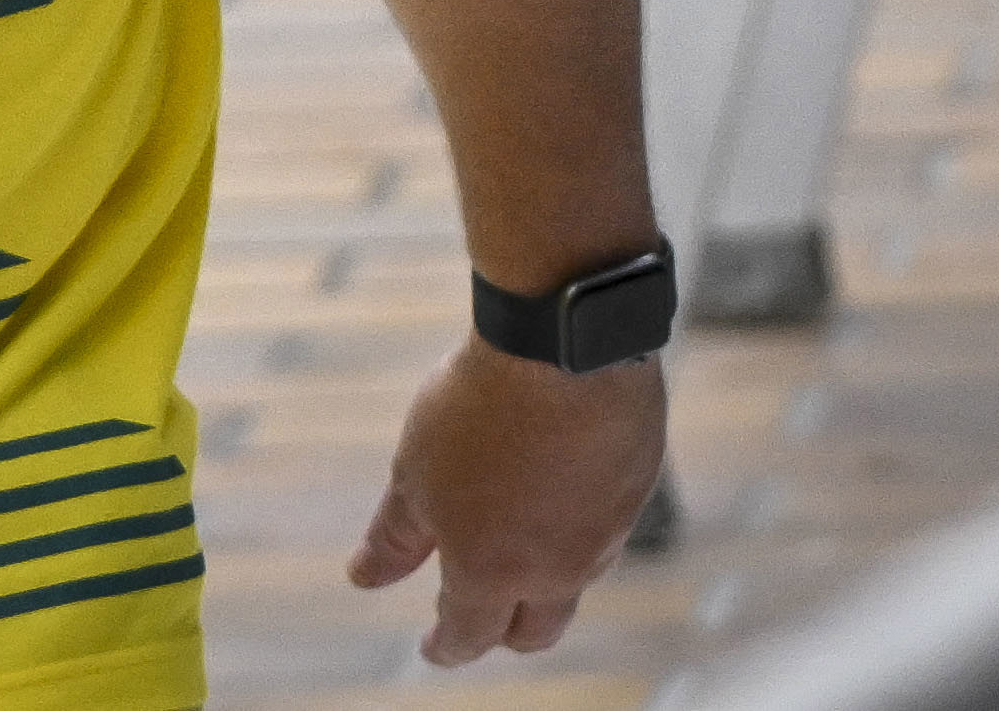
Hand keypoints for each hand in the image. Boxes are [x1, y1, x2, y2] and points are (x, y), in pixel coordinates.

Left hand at [348, 336, 665, 664]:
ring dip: (542, 576)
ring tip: (514, 547)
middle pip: (535, 628)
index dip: (446, 645)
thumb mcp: (415, 474)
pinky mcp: (635, 491)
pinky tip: (557, 492)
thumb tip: (363, 579)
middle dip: (503, 631)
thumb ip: (394, 537)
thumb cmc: (480, 411)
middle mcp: (557, 569)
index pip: (469, 633)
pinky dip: (574, 525)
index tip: (432, 647)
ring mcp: (605, 533)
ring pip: (573, 579)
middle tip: (480, 618)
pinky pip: (603, 527)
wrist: (566, 350)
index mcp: (493, 571)